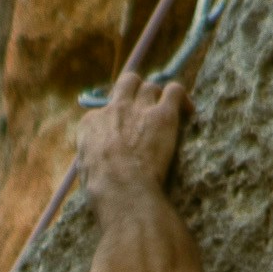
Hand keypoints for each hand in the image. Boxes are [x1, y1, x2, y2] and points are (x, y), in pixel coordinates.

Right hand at [77, 75, 183, 202]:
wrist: (121, 188)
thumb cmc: (101, 188)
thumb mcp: (84, 169)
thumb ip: (90, 156)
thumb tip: (94, 159)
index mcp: (91, 122)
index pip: (105, 110)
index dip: (116, 118)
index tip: (123, 131)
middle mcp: (115, 108)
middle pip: (128, 83)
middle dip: (136, 89)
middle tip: (144, 104)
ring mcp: (140, 108)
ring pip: (151, 86)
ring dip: (158, 97)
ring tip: (165, 112)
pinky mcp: (163, 114)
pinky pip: (175, 90)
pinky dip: (182, 98)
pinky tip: (188, 111)